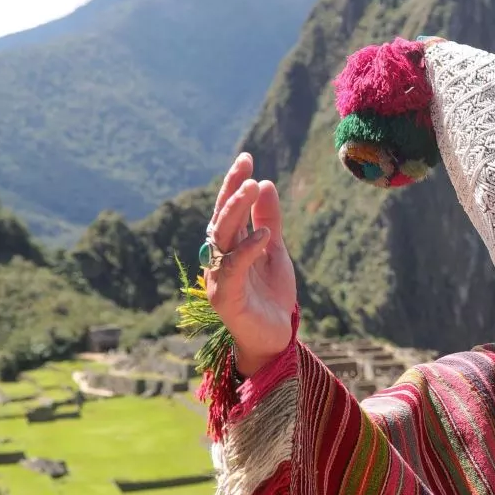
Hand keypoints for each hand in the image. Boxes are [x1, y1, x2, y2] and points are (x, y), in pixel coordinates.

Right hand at [205, 153, 297, 376]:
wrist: (275, 336)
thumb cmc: (271, 295)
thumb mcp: (275, 251)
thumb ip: (269, 221)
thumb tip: (266, 184)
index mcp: (229, 246)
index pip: (228, 209)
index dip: (234, 183)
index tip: (246, 157)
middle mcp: (218, 259)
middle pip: (221, 219)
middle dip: (232, 191)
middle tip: (246, 168)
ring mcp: (219, 278)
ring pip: (221, 239)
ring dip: (236, 213)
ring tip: (252, 189)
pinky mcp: (226, 299)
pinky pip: (233, 270)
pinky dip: (248, 251)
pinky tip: (264, 236)